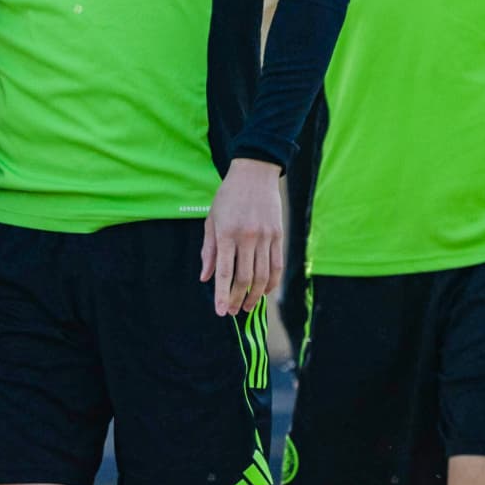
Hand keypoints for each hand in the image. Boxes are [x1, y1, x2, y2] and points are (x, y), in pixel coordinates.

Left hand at [199, 158, 282, 316]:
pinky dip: (272, 283)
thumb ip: (208, 250)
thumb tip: (205, 277)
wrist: (255, 173)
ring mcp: (266, 237)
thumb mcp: (211, 219)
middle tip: (231, 311)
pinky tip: (264, 292)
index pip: (224, 271)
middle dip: (237, 298)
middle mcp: (247, 237)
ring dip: (255, 295)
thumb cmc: (228, 197)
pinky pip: (277, 266)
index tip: (220, 311)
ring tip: (246, 306)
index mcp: (227, 233)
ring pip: (263, 276)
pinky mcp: (279, 236)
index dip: (221, 294)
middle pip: (245, 278)